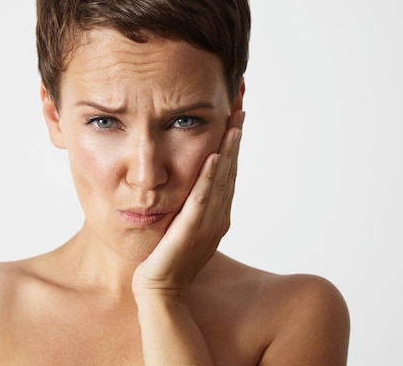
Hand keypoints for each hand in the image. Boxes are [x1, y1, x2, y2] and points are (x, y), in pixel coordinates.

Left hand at [132, 110, 244, 298]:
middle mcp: (218, 217)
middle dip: (236, 138)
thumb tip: (188, 188)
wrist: (161, 292)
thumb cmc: (167, 261)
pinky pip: (202, 198)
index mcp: (217, 216)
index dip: (232, 145)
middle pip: (231, 170)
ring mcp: (208, 224)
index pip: (228, 173)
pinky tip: (214, 155)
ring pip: (222, 180)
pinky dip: (210, 176)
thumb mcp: (182, 229)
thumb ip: (189, 208)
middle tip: (241, 109)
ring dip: (229, 150)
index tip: (235, 120)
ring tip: (235, 123)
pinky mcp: (192, 230)